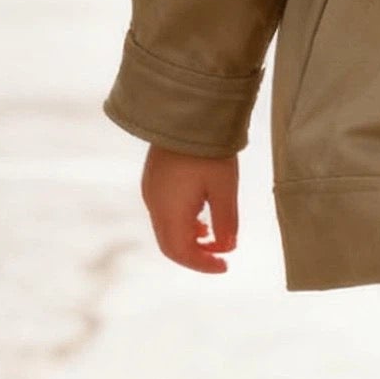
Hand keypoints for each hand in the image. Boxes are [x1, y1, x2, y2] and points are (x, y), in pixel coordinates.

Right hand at [141, 145, 238, 272]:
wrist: (186, 112)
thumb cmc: (208, 150)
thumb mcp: (225, 188)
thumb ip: (226, 221)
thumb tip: (228, 247)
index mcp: (169, 210)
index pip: (180, 252)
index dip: (202, 264)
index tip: (225, 266)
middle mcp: (154, 204)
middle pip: (170, 244)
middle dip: (195, 255)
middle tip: (220, 257)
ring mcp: (151, 191)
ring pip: (166, 229)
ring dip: (189, 239)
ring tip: (213, 236)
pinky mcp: (153, 180)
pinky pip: (164, 212)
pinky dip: (182, 223)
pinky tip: (200, 216)